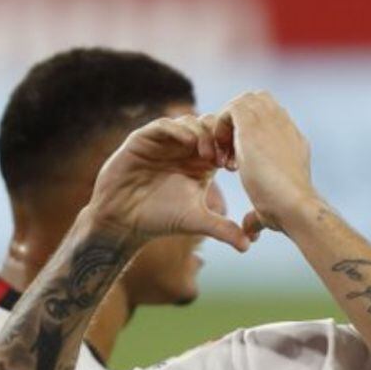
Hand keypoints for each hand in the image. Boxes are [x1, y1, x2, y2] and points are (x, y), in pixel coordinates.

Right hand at [87, 115, 249, 250]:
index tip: (235, 166)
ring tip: (207, 155)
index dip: (231, 148)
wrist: (123, 221)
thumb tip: (247, 248)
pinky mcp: (143, 139)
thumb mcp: (197, 220)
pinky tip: (188, 144)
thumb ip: (222, 229)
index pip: (223, 141)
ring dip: (202, 133)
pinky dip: (178, 129)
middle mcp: (184, 147)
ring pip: (190, 121)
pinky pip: (164, 124)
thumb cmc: (160, 219)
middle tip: (222, 159)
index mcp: (201, 161)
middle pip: (210, 125)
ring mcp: (164, 141)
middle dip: (219, 137)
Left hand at [213, 91, 317, 236]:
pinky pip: (230, 109)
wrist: (295, 206)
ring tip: (223, 155)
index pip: (270, 121)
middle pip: (258, 102)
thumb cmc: (287, 214)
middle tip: (228, 154)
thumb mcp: (270, 210)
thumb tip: (249, 231)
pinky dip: (219, 127)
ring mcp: (272, 121)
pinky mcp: (254, 123)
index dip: (249, 136)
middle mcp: (285, 126)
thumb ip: (257, 215)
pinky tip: (221, 154)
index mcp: (293, 142)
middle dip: (237, 124)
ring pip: (244, 102)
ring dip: (228, 125)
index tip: (238, 163)